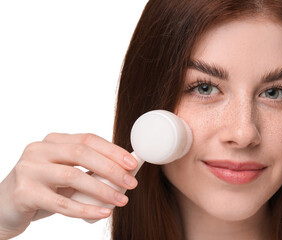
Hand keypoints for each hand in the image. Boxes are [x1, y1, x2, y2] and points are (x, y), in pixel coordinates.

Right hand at [0, 133, 137, 238]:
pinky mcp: (25, 192)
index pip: (88, 139)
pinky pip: (62, 203)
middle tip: (131, 183)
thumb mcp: (64, 173)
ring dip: (102, 190)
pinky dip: (86, 209)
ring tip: (121, 200)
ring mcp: (30, 170)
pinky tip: (103, 213)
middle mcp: (40, 150)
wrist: (4, 207)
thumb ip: (87, 169)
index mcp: (53, 141)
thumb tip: (124, 171)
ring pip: (73, 177)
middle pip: (82, 154)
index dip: (113, 150)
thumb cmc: (42, 188)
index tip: (132, 163)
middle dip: (111, 169)